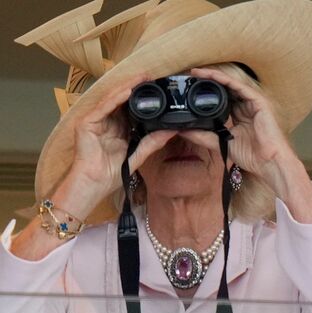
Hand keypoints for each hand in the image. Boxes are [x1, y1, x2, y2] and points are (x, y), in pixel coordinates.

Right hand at [68, 76, 176, 216]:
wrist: (94, 183)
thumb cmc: (111, 173)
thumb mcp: (138, 154)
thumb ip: (152, 142)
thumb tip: (171, 131)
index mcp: (117, 128)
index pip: (130, 108)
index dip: (143, 98)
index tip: (157, 88)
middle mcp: (106, 121)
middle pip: (122, 100)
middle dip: (136, 88)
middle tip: (152, 76)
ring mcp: (95, 120)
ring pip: (114, 99)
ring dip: (128, 87)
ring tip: (142, 78)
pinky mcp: (87, 122)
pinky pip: (104, 106)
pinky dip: (116, 98)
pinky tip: (128, 90)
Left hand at [184, 68, 299, 198]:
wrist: (268, 162)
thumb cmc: (251, 156)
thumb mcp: (221, 143)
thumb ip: (203, 136)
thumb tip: (182, 130)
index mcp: (239, 115)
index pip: (221, 99)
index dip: (206, 93)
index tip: (188, 89)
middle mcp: (246, 106)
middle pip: (225, 89)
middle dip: (207, 81)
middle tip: (188, 77)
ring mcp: (252, 102)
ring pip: (230, 84)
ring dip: (213, 76)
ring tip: (196, 73)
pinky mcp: (258, 101)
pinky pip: (239, 86)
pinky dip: (224, 80)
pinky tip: (211, 76)